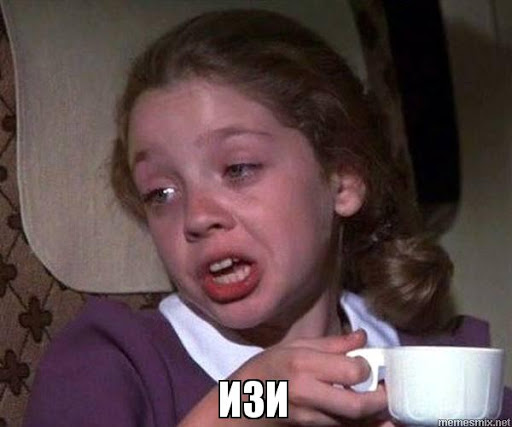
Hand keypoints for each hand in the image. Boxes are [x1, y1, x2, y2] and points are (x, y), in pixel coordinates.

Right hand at [231, 330, 388, 425]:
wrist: (242, 403)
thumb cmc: (266, 369)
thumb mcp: (294, 346)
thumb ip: (331, 344)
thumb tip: (362, 337)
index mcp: (303, 365)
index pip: (351, 372)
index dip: (366, 367)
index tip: (367, 362)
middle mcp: (307, 394)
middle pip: (357, 405)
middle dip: (381, 399)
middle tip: (388, 388)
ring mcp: (310, 418)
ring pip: (354, 423)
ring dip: (377, 414)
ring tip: (386, 399)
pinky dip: (364, 425)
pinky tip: (376, 417)